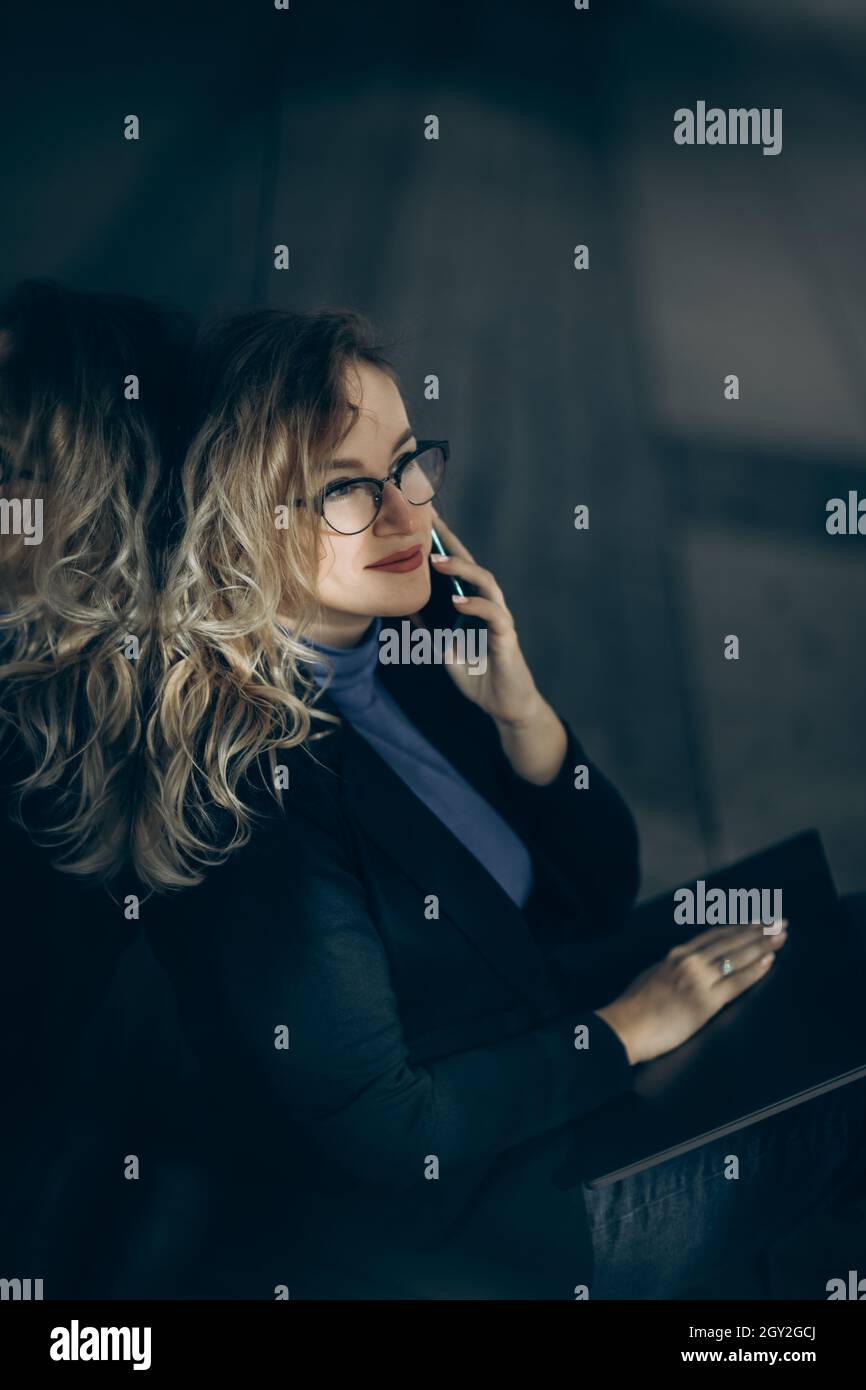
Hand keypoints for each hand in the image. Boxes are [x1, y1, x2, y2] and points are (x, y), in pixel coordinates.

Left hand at [413, 507, 541, 726]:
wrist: (503, 705)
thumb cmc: (477, 675)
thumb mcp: (444, 649)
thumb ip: (430, 629)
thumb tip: (405, 608)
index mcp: (473, 605)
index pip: (458, 568)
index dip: (443, 544)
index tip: (424, 521)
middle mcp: (488, 605)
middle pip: (472, 565)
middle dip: (451, 544)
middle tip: (430, 524)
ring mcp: (500, 619)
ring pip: (486, 583)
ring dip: (461, 570)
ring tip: (437, 561)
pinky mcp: (507, 638)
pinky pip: (494, 615)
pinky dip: (476, 606)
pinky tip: (458, 601)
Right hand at [595, 920, 789, 1065]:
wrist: (624, 1026)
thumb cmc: (634, 1007)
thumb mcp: (653, 975)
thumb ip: (673, 969)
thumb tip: (685, 967)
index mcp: (677, 955)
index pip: (715, 935)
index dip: (739, 926)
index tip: (757, 920)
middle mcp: (690, 961)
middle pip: (731, 941)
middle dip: (758, 930)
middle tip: (779, 921)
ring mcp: (699, 980)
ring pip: (737, 956)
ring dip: (763, 944)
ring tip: (780, 936)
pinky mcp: (705, 1002)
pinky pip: (736, 982)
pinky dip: (755, 970)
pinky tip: (769, 961)